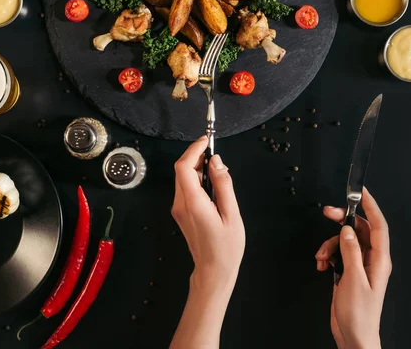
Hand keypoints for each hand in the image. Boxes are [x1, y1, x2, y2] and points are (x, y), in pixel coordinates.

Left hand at [171, 136, 245, 290]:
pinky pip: (186, 189)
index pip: (184, 167)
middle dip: (197, 157)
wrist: (213, 271)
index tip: (207, 140)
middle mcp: (180, 203)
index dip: (194, 150)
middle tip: (217, 158)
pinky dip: (197, 180)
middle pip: (181, 170)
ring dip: (198, 169)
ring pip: (183, 179)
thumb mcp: (232, 214)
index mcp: (193, 203)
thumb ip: (223, 185)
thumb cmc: (226, 247)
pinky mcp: (181, 213)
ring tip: (219, 174)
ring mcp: (178, 209)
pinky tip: (213, 187)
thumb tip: (216, 162)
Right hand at [315, 188, 391, 348]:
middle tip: (327, 213)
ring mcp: (359, 266)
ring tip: (321, 258)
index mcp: (379, 260)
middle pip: (357, 230)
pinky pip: (337, 255)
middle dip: (341, 221)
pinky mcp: (348, 273)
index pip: (377, 226)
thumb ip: (350, 252)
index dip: (371, 206)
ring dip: (329, 245)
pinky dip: (327, 256)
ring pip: (344, 242)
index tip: (361, 192)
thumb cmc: (359, 313)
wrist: (354, 336)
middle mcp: (371, 260)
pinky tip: (322, 266)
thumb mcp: (353, 279)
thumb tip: (346, 230)